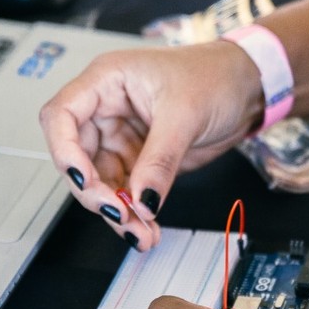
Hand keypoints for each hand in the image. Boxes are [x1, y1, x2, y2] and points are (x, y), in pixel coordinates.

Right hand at [39, 42, 262, 250]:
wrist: (247, 89)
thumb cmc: (215, 75)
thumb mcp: (185, 114)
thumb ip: (159, 159)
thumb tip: (142, 200)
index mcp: (106, 81)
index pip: (61, 116)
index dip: (64, 151)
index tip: (84, 180)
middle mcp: (106, 109)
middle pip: (77, 158)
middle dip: (96, 193)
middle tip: (121, 215)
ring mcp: (120, 137)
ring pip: (101, 183)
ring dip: (116, 212)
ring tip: (140, 233)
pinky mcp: (138, 160)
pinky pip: (125, 192)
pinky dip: (134, 214)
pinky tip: (146, 229)